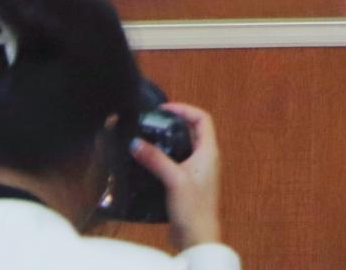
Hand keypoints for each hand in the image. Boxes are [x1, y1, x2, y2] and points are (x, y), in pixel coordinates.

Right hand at [132, 102, 222, 250]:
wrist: (197, 237)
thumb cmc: (193, 208)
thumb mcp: (173, 179)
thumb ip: (155, 159)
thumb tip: (136, 142)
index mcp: (209, 152)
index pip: (202, 119)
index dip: (185, 110)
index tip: (165, 109)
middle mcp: (206, 159)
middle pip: (193, 131)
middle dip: (175, 123)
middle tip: (154, 122)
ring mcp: (198, 171)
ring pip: (185, 147)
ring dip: (169, 141)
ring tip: (149, 138)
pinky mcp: (188, 184)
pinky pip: (178, 162)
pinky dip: (166, 157)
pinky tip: (150, 162)